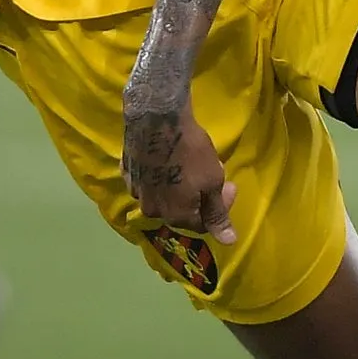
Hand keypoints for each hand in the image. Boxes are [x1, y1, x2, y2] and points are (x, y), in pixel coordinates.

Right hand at [122, 95, 237, 243]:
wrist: (157, 117)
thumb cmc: (190, 150)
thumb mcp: (212, 181)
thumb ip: (217, 213)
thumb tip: (228, 242)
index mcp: (175, 216)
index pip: (203, 224)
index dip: (220, 207)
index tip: (230, 184)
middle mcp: (152, 210)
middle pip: (181, 211)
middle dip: (200, 198)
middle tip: (214, 174)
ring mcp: (136, 191)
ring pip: (163, 196)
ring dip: (179, 187)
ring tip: (190, 166)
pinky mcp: (127, 172)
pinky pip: (147, 181)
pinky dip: (159, 176)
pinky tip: (167, 160)